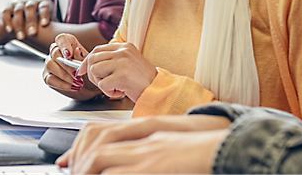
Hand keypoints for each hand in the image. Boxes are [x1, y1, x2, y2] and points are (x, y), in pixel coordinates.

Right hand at [3, 0, 54, 39]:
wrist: (25, 13)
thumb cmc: (42, 21)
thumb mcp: (51, 21)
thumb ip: (57, 27)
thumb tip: (68, 40)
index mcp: (44, 2)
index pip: (44, 6)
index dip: (44, 14)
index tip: (45, 24)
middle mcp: (31, 0)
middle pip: (30, 7)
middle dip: (31, 20)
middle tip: (32, 33)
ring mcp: (19, 2)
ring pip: (18, 10)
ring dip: (19, 24)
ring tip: (21, 37)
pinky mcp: (9, 6)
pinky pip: (6, 12)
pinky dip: (7, 21)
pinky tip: (10, 31)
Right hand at [43, 34, 102, 100]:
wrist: (88, 83)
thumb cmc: (87, 68)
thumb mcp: (88, 61)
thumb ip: (82, 56)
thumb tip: (77, 51)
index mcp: (67, 42)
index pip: (61, 39)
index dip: (64, 46)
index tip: (69, 55)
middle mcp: (55, 50)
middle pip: (55, 53)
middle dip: (67, 65)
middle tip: (77, 74)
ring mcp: (49, 63)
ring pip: (50, 65)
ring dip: (64, 75)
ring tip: (77, 82)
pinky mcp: (47, 75)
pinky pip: (50, 79)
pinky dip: (62, 84)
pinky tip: (73, 87)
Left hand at [68, 128, 229, 174]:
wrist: (233, 150)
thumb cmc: (207, 154)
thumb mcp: (172, 150)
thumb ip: (151, 154)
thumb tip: (131, 166)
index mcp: (151, 132)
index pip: (104, 130)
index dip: (81, 145)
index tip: (68, 163)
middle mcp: (146, 139)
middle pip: (98, 140)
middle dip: (78, 158)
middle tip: (72, 173)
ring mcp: (149, 152)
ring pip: (101, 157)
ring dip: (86, 169)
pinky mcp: (153, 167)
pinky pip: (116, 172)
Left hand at [77, 42, 155, 100]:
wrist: (157, 90)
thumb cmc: (143, 81)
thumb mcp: (128, 63)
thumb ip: (112, 60)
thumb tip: (87, 65)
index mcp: (124, 47)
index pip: (97, 49)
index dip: (86, 61)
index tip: (81, 70)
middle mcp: (122, 52)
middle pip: (92, 59)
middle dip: (92, 74)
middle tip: (103, 83)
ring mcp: (122, 63)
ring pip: (94, 71)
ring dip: (101, 83)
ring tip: (114, 87)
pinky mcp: (121, 76)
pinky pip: (102, 85)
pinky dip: (109, 92)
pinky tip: (121, 92)